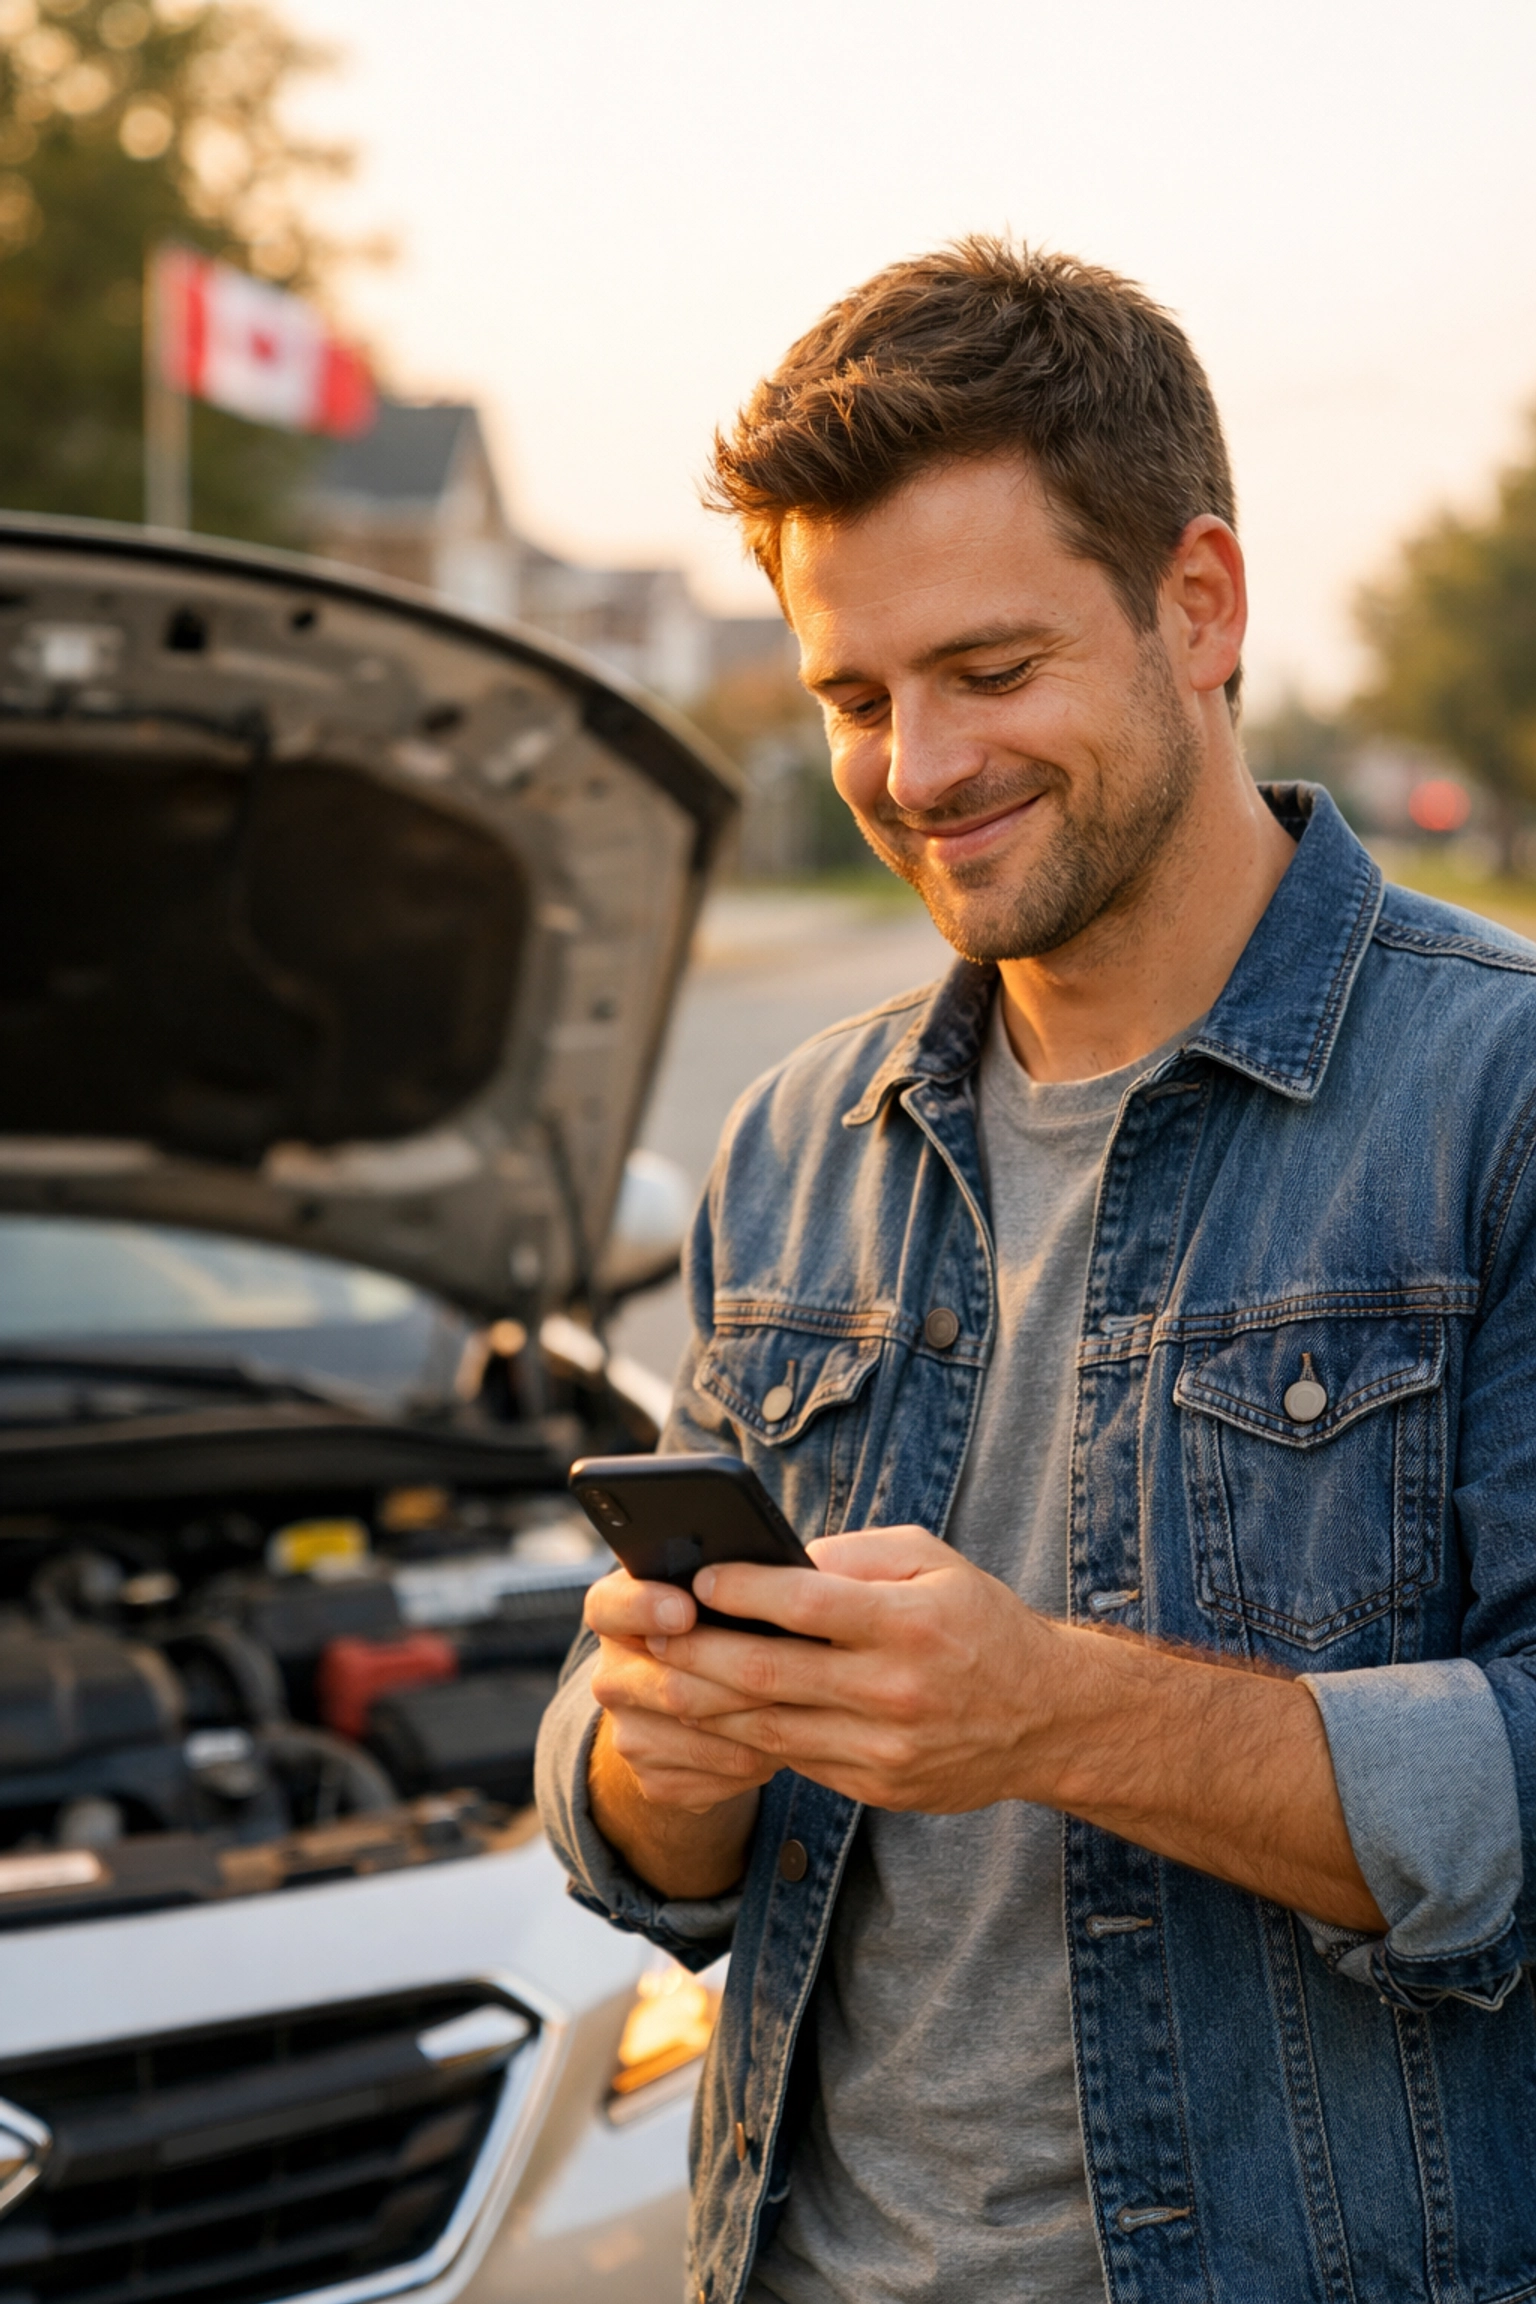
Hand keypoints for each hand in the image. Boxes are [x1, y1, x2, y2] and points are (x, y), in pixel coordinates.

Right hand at [584, 1566, 779, 1815]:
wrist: (695, 1709)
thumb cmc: (720, 1629)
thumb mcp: (715, 1595)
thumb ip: (733, 1581)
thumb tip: (789, 1574)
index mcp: (617, 1615)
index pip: (610, 1607)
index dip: (643, 1608)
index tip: (684, 1610)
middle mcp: (611, 1676)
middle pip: (670, 1685)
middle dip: (740, 1680)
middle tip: (796, 1669)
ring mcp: (627, 1733)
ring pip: (699, 1735)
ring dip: (759, 1725)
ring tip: (804, 1705)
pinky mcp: (653, 1780)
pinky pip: (714, 1776)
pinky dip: (756, 1761)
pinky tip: (782, 1741)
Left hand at [637, 1526, 1059, 1812]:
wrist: (1049, 1718)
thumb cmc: (981, 1623)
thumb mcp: (935, 1561)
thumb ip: (856, 1556)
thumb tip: (778, 1561)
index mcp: (909, 1623)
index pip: (805, 1604)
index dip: (742, 1591)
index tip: (696, 1577)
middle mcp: (894, 1690)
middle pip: (767, 1675)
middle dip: (696, 1654)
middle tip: (651, 1633)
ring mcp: (883, 1749)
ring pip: (766, 1729)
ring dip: (702, 1705)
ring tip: (660, 1676)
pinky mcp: (876, 1787)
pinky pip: (794, 1759)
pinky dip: (744, 1738)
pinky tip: (710, 1716)